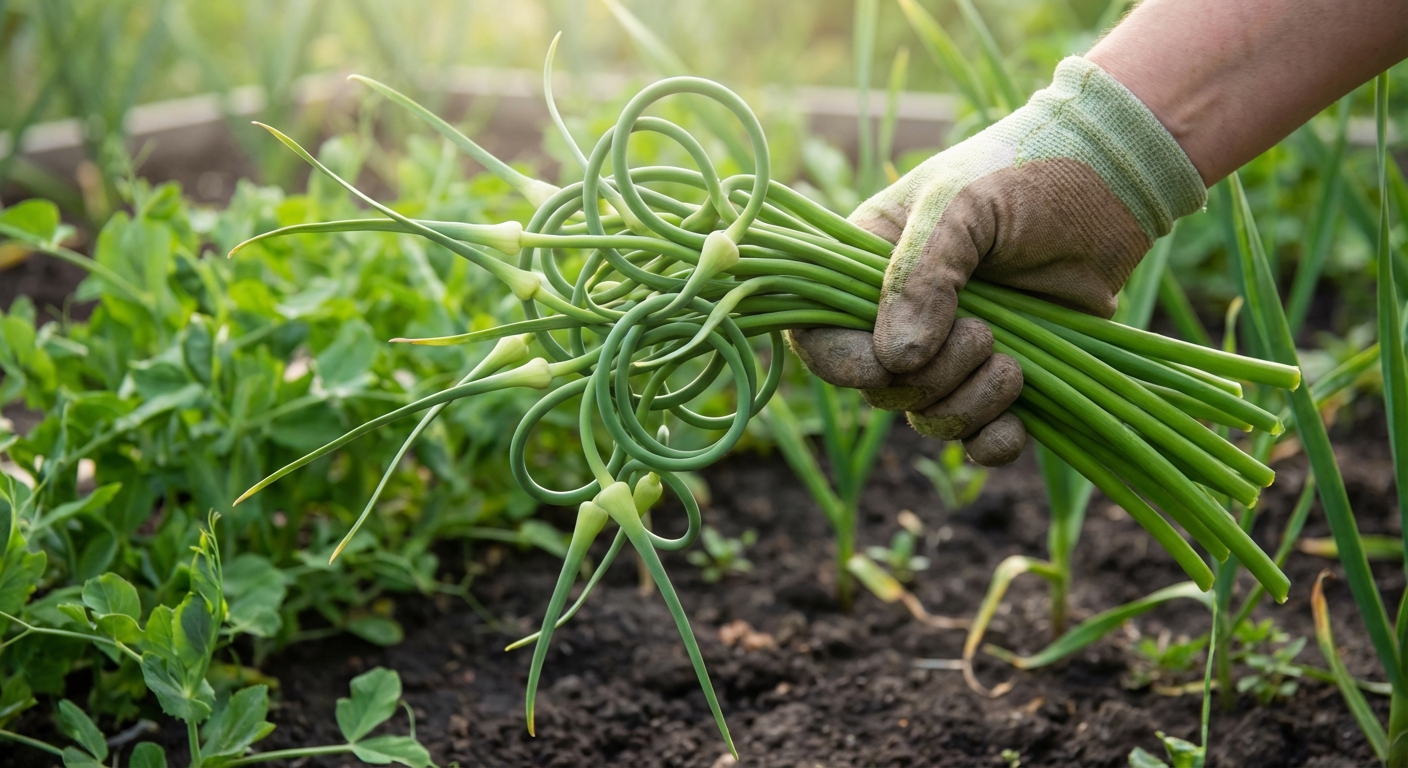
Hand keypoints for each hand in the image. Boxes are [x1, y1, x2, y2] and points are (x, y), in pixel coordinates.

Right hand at [789, 57, 1205, 466]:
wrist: (1113, 180)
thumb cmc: (1024, 173)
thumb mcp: (962, 204)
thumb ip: (923, 275)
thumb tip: (897, 361)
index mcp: (867, 270)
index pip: (820, 336)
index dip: (841, 362)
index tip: (883, 366)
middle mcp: (900, 318)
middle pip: (881, 389)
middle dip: (929, 379)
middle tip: (983, 333)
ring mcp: (952, 352)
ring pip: (928, 418)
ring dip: (967, 407)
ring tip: (1011, 363)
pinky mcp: (1002, 377)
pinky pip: (979, 439)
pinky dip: (993, 442)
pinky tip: (1017, 419)